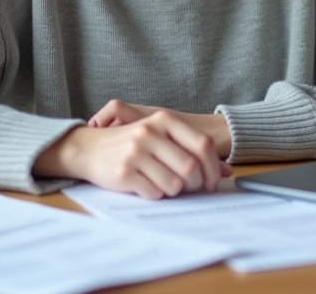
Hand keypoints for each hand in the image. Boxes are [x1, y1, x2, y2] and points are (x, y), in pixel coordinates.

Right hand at [32, 110, 230, 198]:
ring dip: (174, 191)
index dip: (213, 168)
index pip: (203, 145)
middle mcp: (150, 133)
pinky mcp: (124, 173)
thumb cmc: (130, 143)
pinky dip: (156, 194)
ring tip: (164, 184)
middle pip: (191, 168)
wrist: (88, 148)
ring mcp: (136, 152)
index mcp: (163, 120)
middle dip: (195, 184)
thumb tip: (227, 172)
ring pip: (174, 184)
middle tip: (190, 188)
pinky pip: (154, 193)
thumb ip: (192, 149)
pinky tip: (147, 185)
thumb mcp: (160, 136)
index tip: (213, 182)